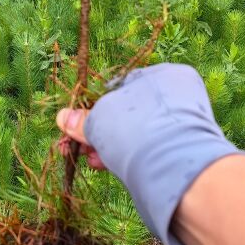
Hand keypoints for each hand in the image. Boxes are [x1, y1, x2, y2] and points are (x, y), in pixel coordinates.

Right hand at [56, 63, 243, 244]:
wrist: (175, 169)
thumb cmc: (136, 131)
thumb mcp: (100, 121)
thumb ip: (83, 120)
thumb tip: (63, 117)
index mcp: (163, 75)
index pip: (121, 88)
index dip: (96, 108)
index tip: (80, 126)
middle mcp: (176, 98)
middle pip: (127, 113)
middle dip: (101, 131)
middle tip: (81, 148)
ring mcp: (181, 126)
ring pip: (136, 134)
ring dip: (109, 146)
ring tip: (92, 160)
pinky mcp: (180, 153)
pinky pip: (146, 150)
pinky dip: (125, 156)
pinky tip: (104, 166)